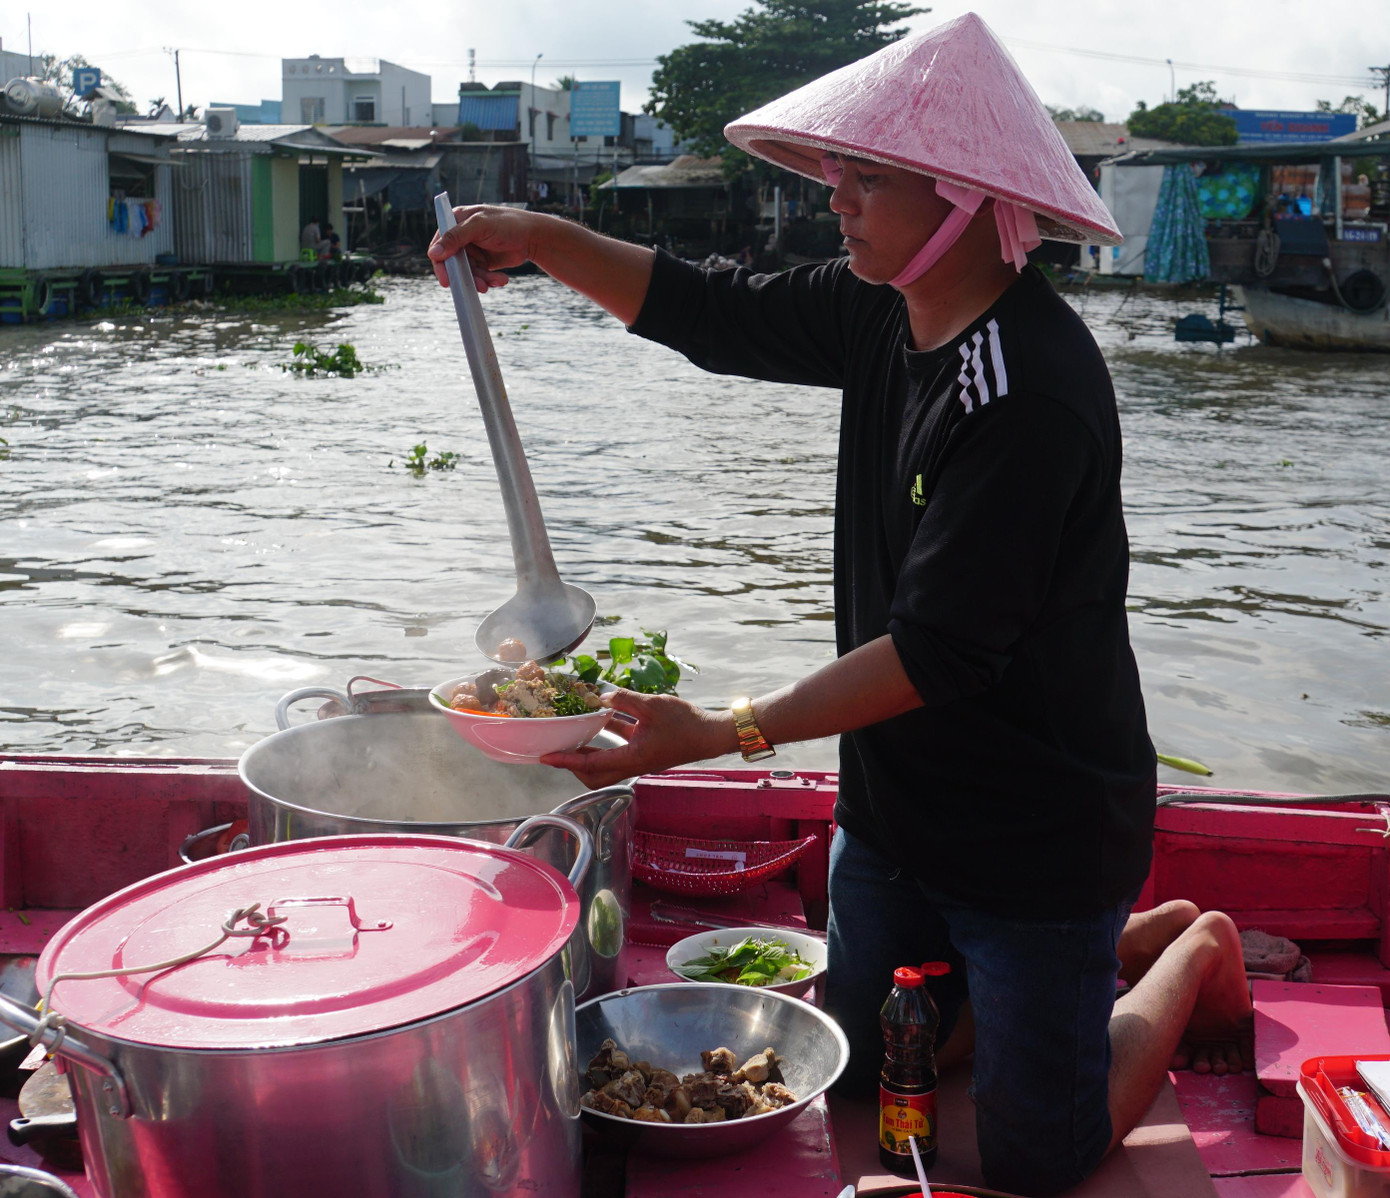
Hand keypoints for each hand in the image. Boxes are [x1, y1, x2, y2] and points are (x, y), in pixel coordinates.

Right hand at [427, 205, 543, 292]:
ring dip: (481, 280)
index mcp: (456, 221)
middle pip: (453, 263)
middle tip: (478, 286)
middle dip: (466, 276)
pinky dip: (489, 281)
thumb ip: (456, 237)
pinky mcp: (483, 263)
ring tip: (497, 281)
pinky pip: (479, 277)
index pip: (439, 244)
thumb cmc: (508, 224)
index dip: (441, 263)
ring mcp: (472, 250)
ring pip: (467, 273)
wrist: (534, 237)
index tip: (447, 281)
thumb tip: (434, 253)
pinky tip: (501, 279)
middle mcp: (462, 236)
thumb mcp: (480, 226)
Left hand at [541, 690, 732, 789]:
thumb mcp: (653, 705)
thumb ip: (625, 700)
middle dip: (574, 765)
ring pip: (606, 762)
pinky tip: (601, 716)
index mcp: (633, 759)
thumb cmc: (686, 723)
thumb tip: (602, 696)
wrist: (712, 734)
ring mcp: (640, 758)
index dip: (567, 760)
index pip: (592, 764)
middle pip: (595, 774)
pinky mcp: (646, 749)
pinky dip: (607, 736)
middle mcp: (634, 763)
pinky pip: (619, 747)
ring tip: (572, 734)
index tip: (547, 757)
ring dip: (589, 751)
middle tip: (558, 750)